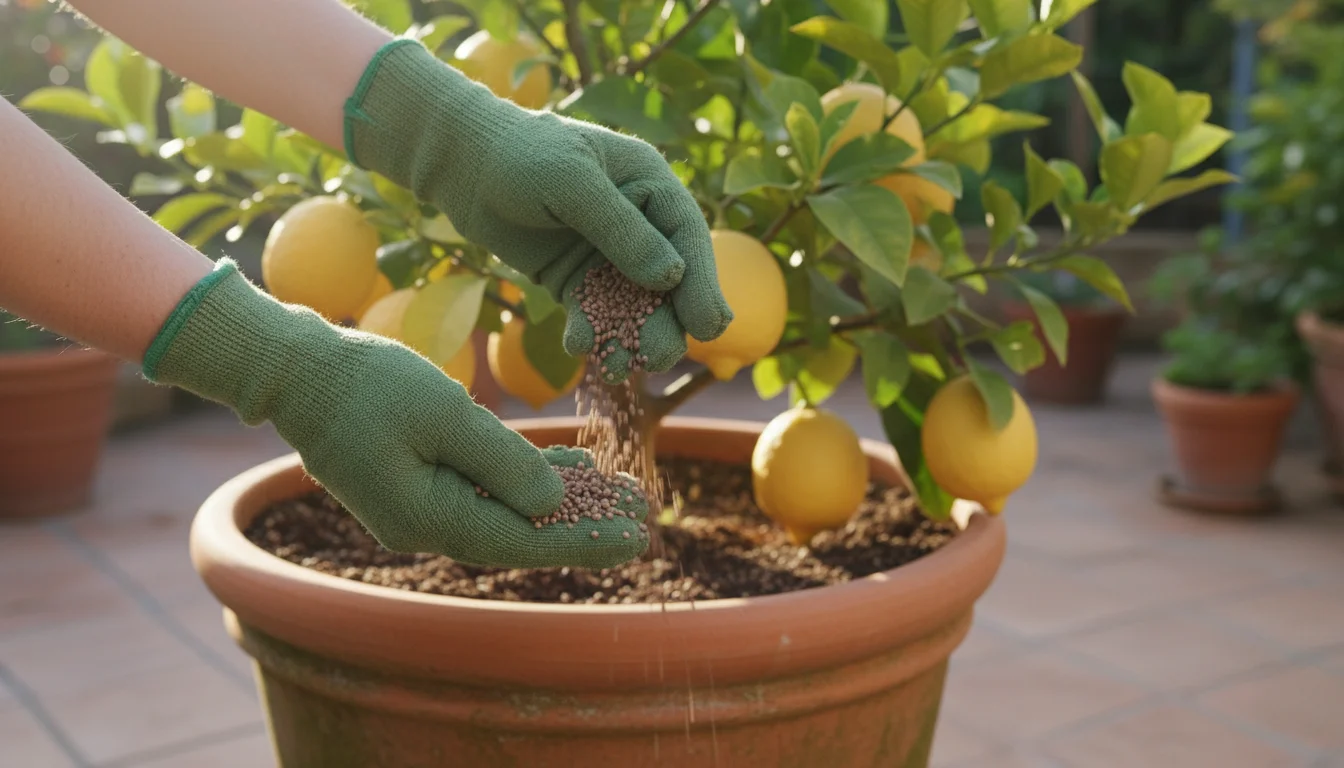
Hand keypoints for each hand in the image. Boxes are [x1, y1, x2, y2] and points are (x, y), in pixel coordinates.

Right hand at [146, 259, 648, 568]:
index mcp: (428, 517)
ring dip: (561, 505)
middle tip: (644, 517)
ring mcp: (415, 509)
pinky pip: (482, 494)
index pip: (524, 541)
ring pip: (505, 515)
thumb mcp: (444, 414)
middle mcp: (423, 526)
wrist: (295, 369)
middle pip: (520, 535)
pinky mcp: (414, 485)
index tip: (637, 536)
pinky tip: (570, 474)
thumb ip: (501, 461)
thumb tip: (552, 503)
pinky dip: (526, 484)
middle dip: (584, 526)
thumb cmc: (366, 384)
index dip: (585, 539)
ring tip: (619, 493)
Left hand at [345, 40, 732, 382]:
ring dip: (629, 337)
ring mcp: (608, 254)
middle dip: (666, 323)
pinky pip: (594, 313)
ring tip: (619, 368)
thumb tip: (670, 278)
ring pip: (633, 305)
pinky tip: (581, 348)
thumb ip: (621, 230)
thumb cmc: (521, 156)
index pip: (688, 238)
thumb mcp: (572, 183)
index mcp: (651, 185)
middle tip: (659, 357)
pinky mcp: (577, 278)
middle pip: (668, 282)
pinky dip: (591, 333)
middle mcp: (639, 222)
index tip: (709, 326)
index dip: (702, 284)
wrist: (464, 166)